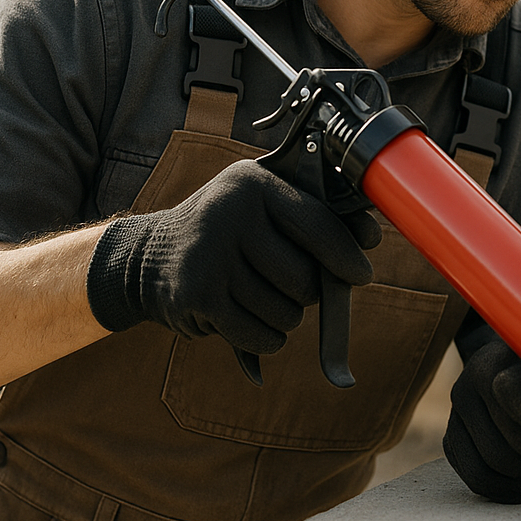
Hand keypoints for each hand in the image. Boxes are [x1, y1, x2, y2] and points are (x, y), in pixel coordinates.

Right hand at [85, 159, 380, 354]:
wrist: (149, 257)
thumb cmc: (231, 230)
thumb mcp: (265, 205)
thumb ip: (316, 216)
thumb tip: (371, 235)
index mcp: (254, 183)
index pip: (318, 223)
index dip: (347, 254)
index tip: (361, 273)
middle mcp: (229, 214)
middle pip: (304, 277)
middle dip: (308, 290)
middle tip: (289, 282)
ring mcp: (209, 255)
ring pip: (287, 312)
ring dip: (286, 316)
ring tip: (259, 295)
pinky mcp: (196, 296)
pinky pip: (262, 335)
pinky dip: (267, 337)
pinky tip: (248, 317)